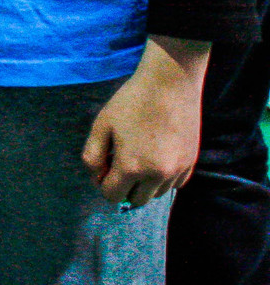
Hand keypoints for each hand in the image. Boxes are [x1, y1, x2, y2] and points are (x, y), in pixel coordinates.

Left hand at [82, 35, 208, 208]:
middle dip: (124, 187)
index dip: (103, 184)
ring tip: (138, 159)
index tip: (103, 167)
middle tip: (119, 164)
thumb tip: (97, 178)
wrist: (170, 85)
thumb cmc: (131, 102)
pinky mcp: (191, 163)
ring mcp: (178, 171)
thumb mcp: (102, 126)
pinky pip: (175, 184)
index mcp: (132, 167)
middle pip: (136, 200)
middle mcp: (157, 175)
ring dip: (144, 185)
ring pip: (157, 194)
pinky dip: (163, 179)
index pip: (113, 196)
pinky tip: (156, 158)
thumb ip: (93, 156)